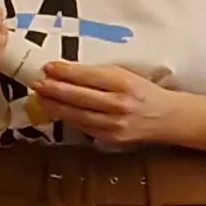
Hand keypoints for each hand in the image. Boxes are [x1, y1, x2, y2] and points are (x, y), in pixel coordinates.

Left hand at [32, 60, 194, 148]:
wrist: (168, 118)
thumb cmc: (145, 92)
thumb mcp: (127, 75)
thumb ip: (101, 74)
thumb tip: (68, 72)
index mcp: (125, 82)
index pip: (89, 76)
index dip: (66, 72)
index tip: (49, 67)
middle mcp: (120, 104)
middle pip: (80, 96)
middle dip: (55, 89)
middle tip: (37, 83)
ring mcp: (115, 124)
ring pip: (78, 115)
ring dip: (56, 106)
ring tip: (41, 97)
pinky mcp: (111, 138)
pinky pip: (84, 127)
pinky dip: (69, 118)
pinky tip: (57, 111)